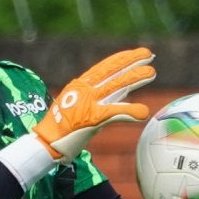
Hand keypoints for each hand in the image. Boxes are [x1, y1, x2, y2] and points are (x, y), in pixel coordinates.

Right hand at [32, 47, 155, 161]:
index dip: (121, 59)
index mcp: (79, 86)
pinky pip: (114, 112)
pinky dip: (130, 111)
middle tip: (149, 55)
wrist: (46, 143)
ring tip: (152, 73)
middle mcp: (83, 90)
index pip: (104, 67)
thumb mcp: (81, 109)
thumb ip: (101, 100)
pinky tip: (143, 112)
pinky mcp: (90, 118)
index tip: (136, 54)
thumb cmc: (63, 130)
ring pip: (115, 85)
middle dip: (131, 61)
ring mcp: (87, 103)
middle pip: (111, 71)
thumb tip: (122, 93)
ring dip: (135, 78)